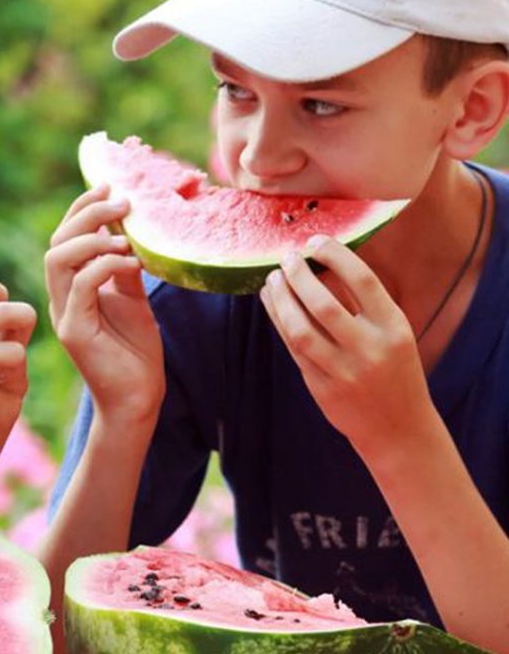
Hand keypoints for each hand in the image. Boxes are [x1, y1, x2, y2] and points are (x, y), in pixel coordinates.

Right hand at [45, 184, 164, 422]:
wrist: (137, 398)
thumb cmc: (135, 351)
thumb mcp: (133, 298)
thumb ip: (123, 266)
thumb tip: (127, 228)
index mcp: (69, 288)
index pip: (63, 237)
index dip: (81, 207)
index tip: (110, 187)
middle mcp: (60, 298)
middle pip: (56, 242)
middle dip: (87, 214)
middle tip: (122, 202)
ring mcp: (63, 314)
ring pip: (58, 260)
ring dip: (92, 238)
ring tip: (125, 235)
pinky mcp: (74, 332)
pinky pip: (81, 286)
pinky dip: (106, 266)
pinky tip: (133, 263)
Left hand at [260, 236, 433, 451]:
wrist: (398, 429)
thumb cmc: (394, 369)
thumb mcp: (393, 333)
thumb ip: (362, 303)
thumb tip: (320, 264)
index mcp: (395, 328)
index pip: (363, 281)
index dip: (335, 255)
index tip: (315, 241)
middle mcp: (370, 349)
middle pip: (323, 304)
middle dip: (298, 276)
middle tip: (286, 258)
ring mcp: (344, 372)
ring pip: (300, 329)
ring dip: (280, 300)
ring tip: (272, 279)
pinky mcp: (322, 388)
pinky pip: (293, 348)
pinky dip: (279, 321)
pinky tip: (272, 303)